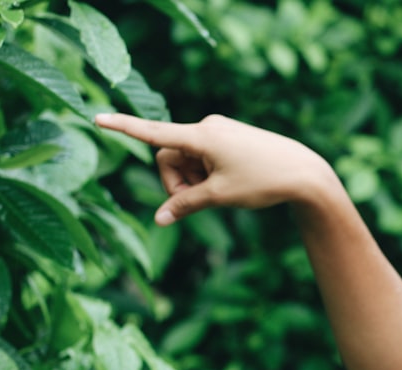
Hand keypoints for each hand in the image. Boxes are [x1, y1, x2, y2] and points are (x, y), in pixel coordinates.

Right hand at [94, 113, 336, 224]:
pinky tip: (232, 183)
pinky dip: (207, 174)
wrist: (305, 173)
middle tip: (199, 201)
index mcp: (202, 136)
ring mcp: (219, 131)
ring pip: (187, 159)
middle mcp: (208, 127)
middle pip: (169, 156)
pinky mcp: (229, 138)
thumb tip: (159, 219)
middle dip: (176, 182)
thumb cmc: (263, 181)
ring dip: (194, 180)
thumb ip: (186, 205)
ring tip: (222, 191)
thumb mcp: (220, 196)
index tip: (96, 118)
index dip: (123, 128)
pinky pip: (204, 157)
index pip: (153, 133)